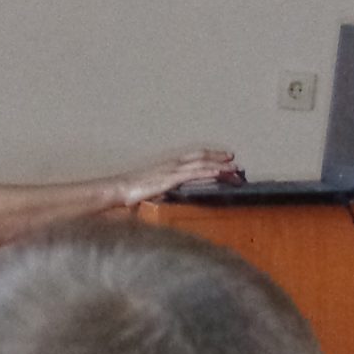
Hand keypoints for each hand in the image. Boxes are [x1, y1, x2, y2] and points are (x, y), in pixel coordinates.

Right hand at [121, 147, 235, 205]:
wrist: (119, 189)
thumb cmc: (132, 191)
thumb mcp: (153, 190)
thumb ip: (166, 191)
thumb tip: (174, 196)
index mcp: (169, 166)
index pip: (194, 158)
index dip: (210, 157)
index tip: (224, 158)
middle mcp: (172, 164)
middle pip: (200, 157)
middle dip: (218, 157)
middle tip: (234, 160)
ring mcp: (172, 170)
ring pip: (201, 164)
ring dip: (219, 165)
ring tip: (234, 167)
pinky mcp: (170, 179)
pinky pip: (193, 174)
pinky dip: (207, 171)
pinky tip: (218, 172)